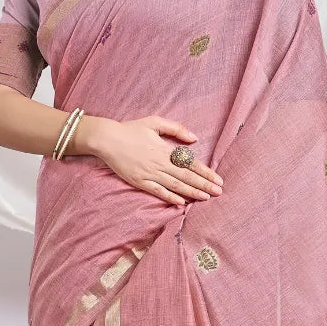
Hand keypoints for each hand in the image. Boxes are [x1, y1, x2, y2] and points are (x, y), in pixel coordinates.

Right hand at [93, 114, 223, 206]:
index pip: (190, 163)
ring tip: (206, 198)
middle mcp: (159, 163)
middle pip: (186, 177)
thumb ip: (176, 129)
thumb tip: (194, 138)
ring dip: (191, 192)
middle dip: (204, 185)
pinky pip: (157, 191)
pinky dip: (170, 197)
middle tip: (219, 192)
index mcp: (165, 149)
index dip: (205, 173)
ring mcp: (149, 174)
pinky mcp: (139, 182)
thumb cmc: (131, 129)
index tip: (218, 179)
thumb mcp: (155, 122)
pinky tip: (181, 203)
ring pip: (175, 185)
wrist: (107, 139)